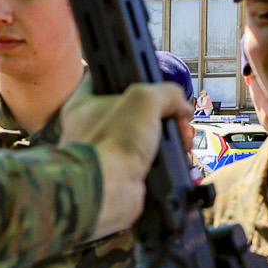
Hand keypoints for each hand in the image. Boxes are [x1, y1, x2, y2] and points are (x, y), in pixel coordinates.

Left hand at [61, 83, 191, 239]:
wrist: (109, 189)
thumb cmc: (115, 139)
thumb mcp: (145, 99)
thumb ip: (167, 93)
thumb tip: (183, 107)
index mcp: (85, 104)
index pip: (105, 80)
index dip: (130, 78)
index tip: (151, 83)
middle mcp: (93, 128)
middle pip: (135, 111)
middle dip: (163, 115)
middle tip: (178, 119)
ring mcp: (108, 153)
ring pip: (145, 138)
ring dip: (168, 139)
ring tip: (183, 142)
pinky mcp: (122, 174)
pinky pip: (148, 162)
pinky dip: (164, 161)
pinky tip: (177, 159)